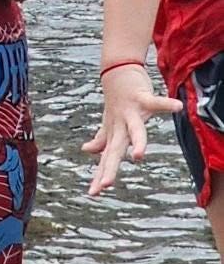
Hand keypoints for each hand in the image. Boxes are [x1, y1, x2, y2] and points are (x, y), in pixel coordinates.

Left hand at [83, 62, 182, 193]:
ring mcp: (131, 111)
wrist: (116, 69)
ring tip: (140, 156)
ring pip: (135, 129)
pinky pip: (156, 102)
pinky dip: (166, 104)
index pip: (106, 158)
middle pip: (116, 150)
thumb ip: (101, 138)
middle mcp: (120, 125)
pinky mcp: (142, 97)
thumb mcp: (109, 121)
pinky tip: (177, 107)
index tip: (92, 194)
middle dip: (110, 167)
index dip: (99, 175)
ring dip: (138, 142)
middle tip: (105, 186)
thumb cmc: (115, 100)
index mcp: (115, 133)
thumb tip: (87, 151)